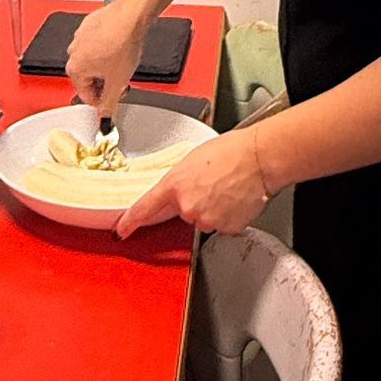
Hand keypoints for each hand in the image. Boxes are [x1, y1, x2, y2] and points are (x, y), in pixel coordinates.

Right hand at [65, 0, 146, 115]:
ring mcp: (80, 37)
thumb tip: (105, 117)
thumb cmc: (122, 43)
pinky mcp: (89, 26)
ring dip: (105, 67)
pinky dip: (106, 50)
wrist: (130, 17)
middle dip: (104, 83)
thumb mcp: (118, 82)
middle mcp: (73, 53)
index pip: (86, 96)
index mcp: (75, 69)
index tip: (113, 100)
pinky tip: (119, 49)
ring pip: (92, 61)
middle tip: (120, 82)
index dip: (103, 102)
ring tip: (121, 63)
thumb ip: (109, 104)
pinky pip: (95, 44)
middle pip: (88, 79)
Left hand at [115, 130, 270, 239]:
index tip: (121, 229)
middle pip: (183, 212)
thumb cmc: (231, 151)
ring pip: (204, 219)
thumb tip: (182, 188)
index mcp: (175, 184)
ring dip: (213, 209)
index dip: (130, 221)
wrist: (258, 159)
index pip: (145, 207)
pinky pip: (222, 226)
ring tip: (227, 189)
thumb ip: (181, 179)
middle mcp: (188, 206)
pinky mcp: (224, 228)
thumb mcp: (194, 159)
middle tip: (212, 185)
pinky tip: (235, 200)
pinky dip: (228, 216)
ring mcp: (206, 219)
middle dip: (195, 202)